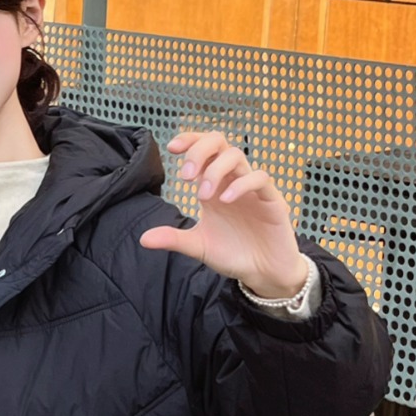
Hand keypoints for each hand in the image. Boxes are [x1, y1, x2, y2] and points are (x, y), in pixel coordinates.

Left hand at [139, 131, 307, 298]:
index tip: (172, 148)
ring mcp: (252, 189)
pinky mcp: (272, 200)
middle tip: (186, 177)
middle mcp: (232, 181)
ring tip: (202, 196)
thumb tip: (143, 239)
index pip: (204, 149)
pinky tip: (224, 200)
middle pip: (220, 143)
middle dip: (199, 151)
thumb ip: (173, 239)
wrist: (262, 274)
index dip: (190, 141)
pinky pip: (260, 179)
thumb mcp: (198, 246)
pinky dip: (240, 185)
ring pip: (237, 156)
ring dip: (215, 170)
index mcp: (214, 186)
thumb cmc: (233, 254)